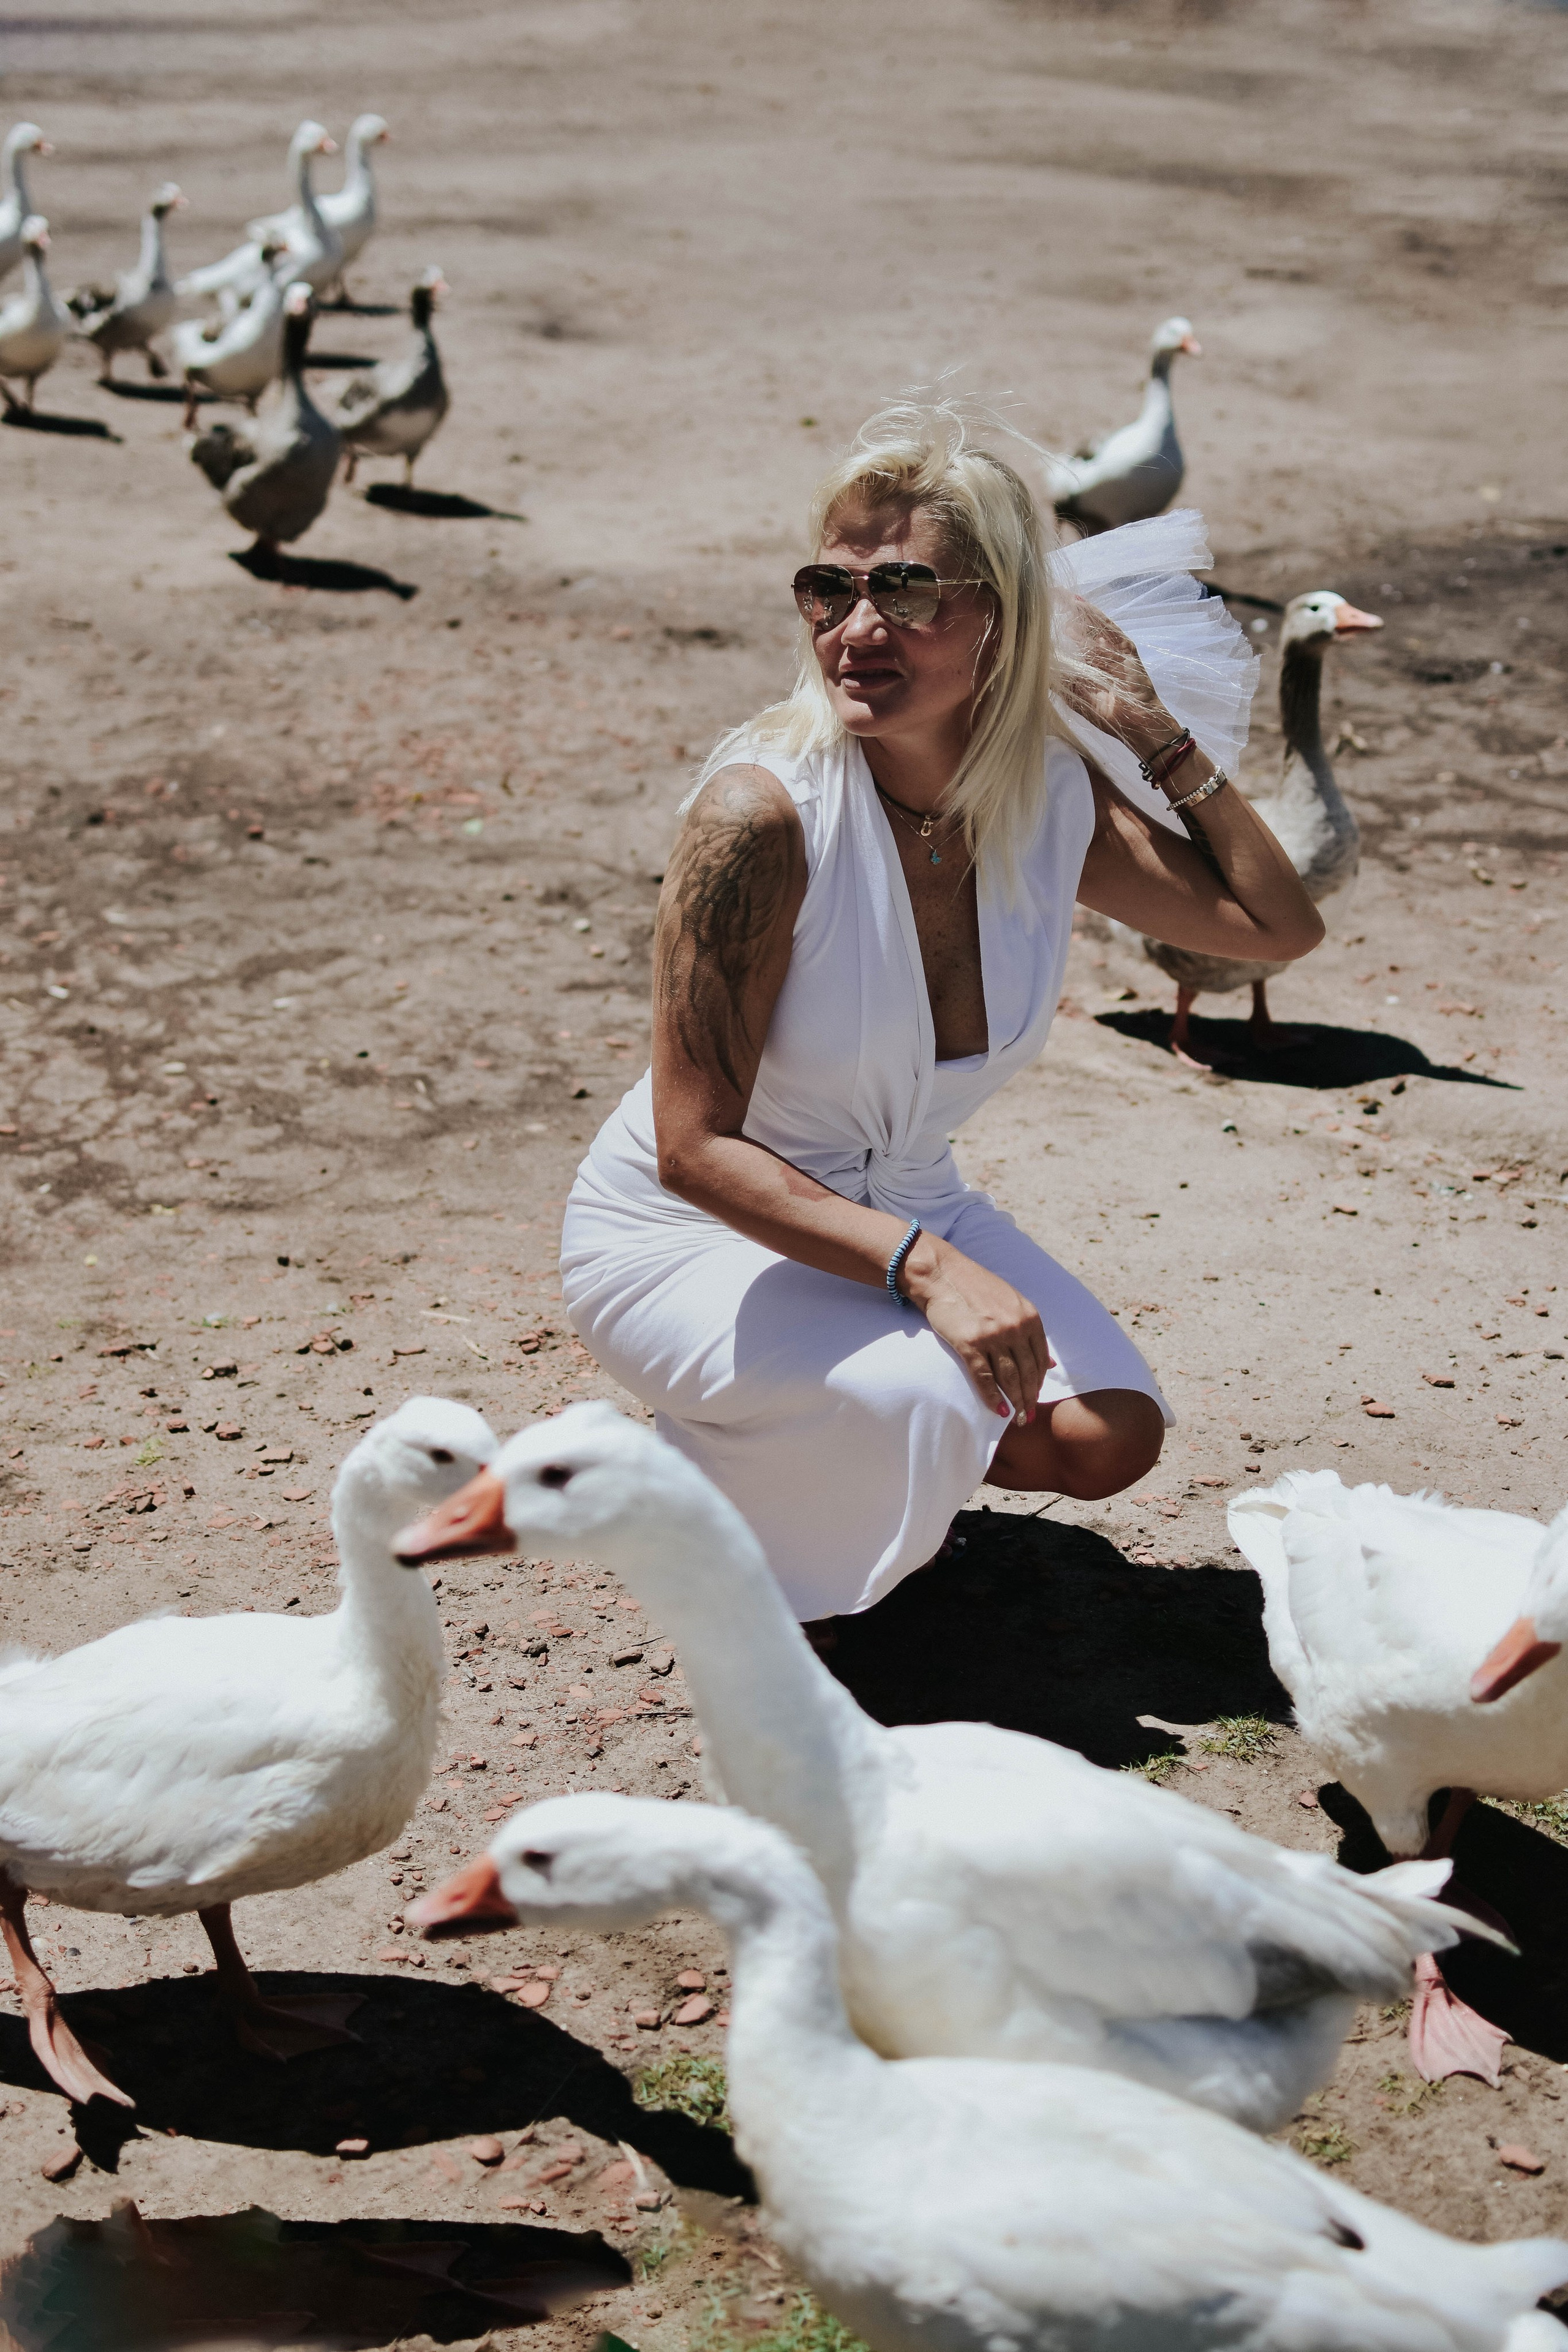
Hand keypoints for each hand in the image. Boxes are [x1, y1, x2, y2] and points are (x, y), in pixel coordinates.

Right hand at [901, 1240, 1052, 1423]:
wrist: (941, 1274)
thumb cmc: (975, 1287)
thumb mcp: (1012, 1302)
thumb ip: (1031, 1330)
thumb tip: (1051, 1363)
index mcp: (1029, 1317)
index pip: (1041, 1358)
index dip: (1039, 1382)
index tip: (1036, 1396)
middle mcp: (1015, 1327)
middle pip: (1028, 1373)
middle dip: (1030, 1398)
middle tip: (1029, 1417)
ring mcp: (993, 1336)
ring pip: (1009, 1379)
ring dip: (1015, 1403)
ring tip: (1018, 1419)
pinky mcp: (969, 1344)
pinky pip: (984, 1378)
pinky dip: (992, 1397)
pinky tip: (997, 1410)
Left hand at [1056, 602, 1174, 765]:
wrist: (1137, 723)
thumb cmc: (1109, 716)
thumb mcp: (1078, 699)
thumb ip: (1062, 685)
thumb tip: (1041, 672)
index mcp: (1093, 668)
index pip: (1075, 645)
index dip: (1061, 632)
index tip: (1042, 621)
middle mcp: (1104, 656)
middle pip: (1085, 631)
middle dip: (1069, 615)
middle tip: (1049, 598)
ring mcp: (1116, 651)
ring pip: (1095, 626)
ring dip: (1079, 610)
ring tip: (1062, 596)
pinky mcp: (1127, 650)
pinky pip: (1110, 629)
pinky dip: (1096, 616)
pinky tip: (1080, 605)